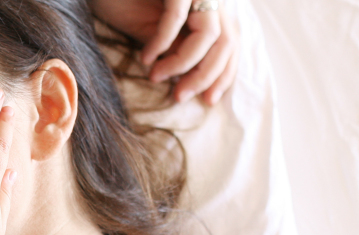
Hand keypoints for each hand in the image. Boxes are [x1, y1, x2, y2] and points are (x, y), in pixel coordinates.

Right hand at [90, 0, 237, 104]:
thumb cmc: (126, 3)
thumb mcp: (158, 33)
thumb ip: (180, 49)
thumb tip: (193, 81)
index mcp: (212, 7)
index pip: (232, 46)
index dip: (223, 75)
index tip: (208, 100)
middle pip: (227, 43)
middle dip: (205, 76)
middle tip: (179, 97)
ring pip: (208, 34)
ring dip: (182, 63)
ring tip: (156, 77)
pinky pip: (175, 18)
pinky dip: (161, 42)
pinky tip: (145, 58)